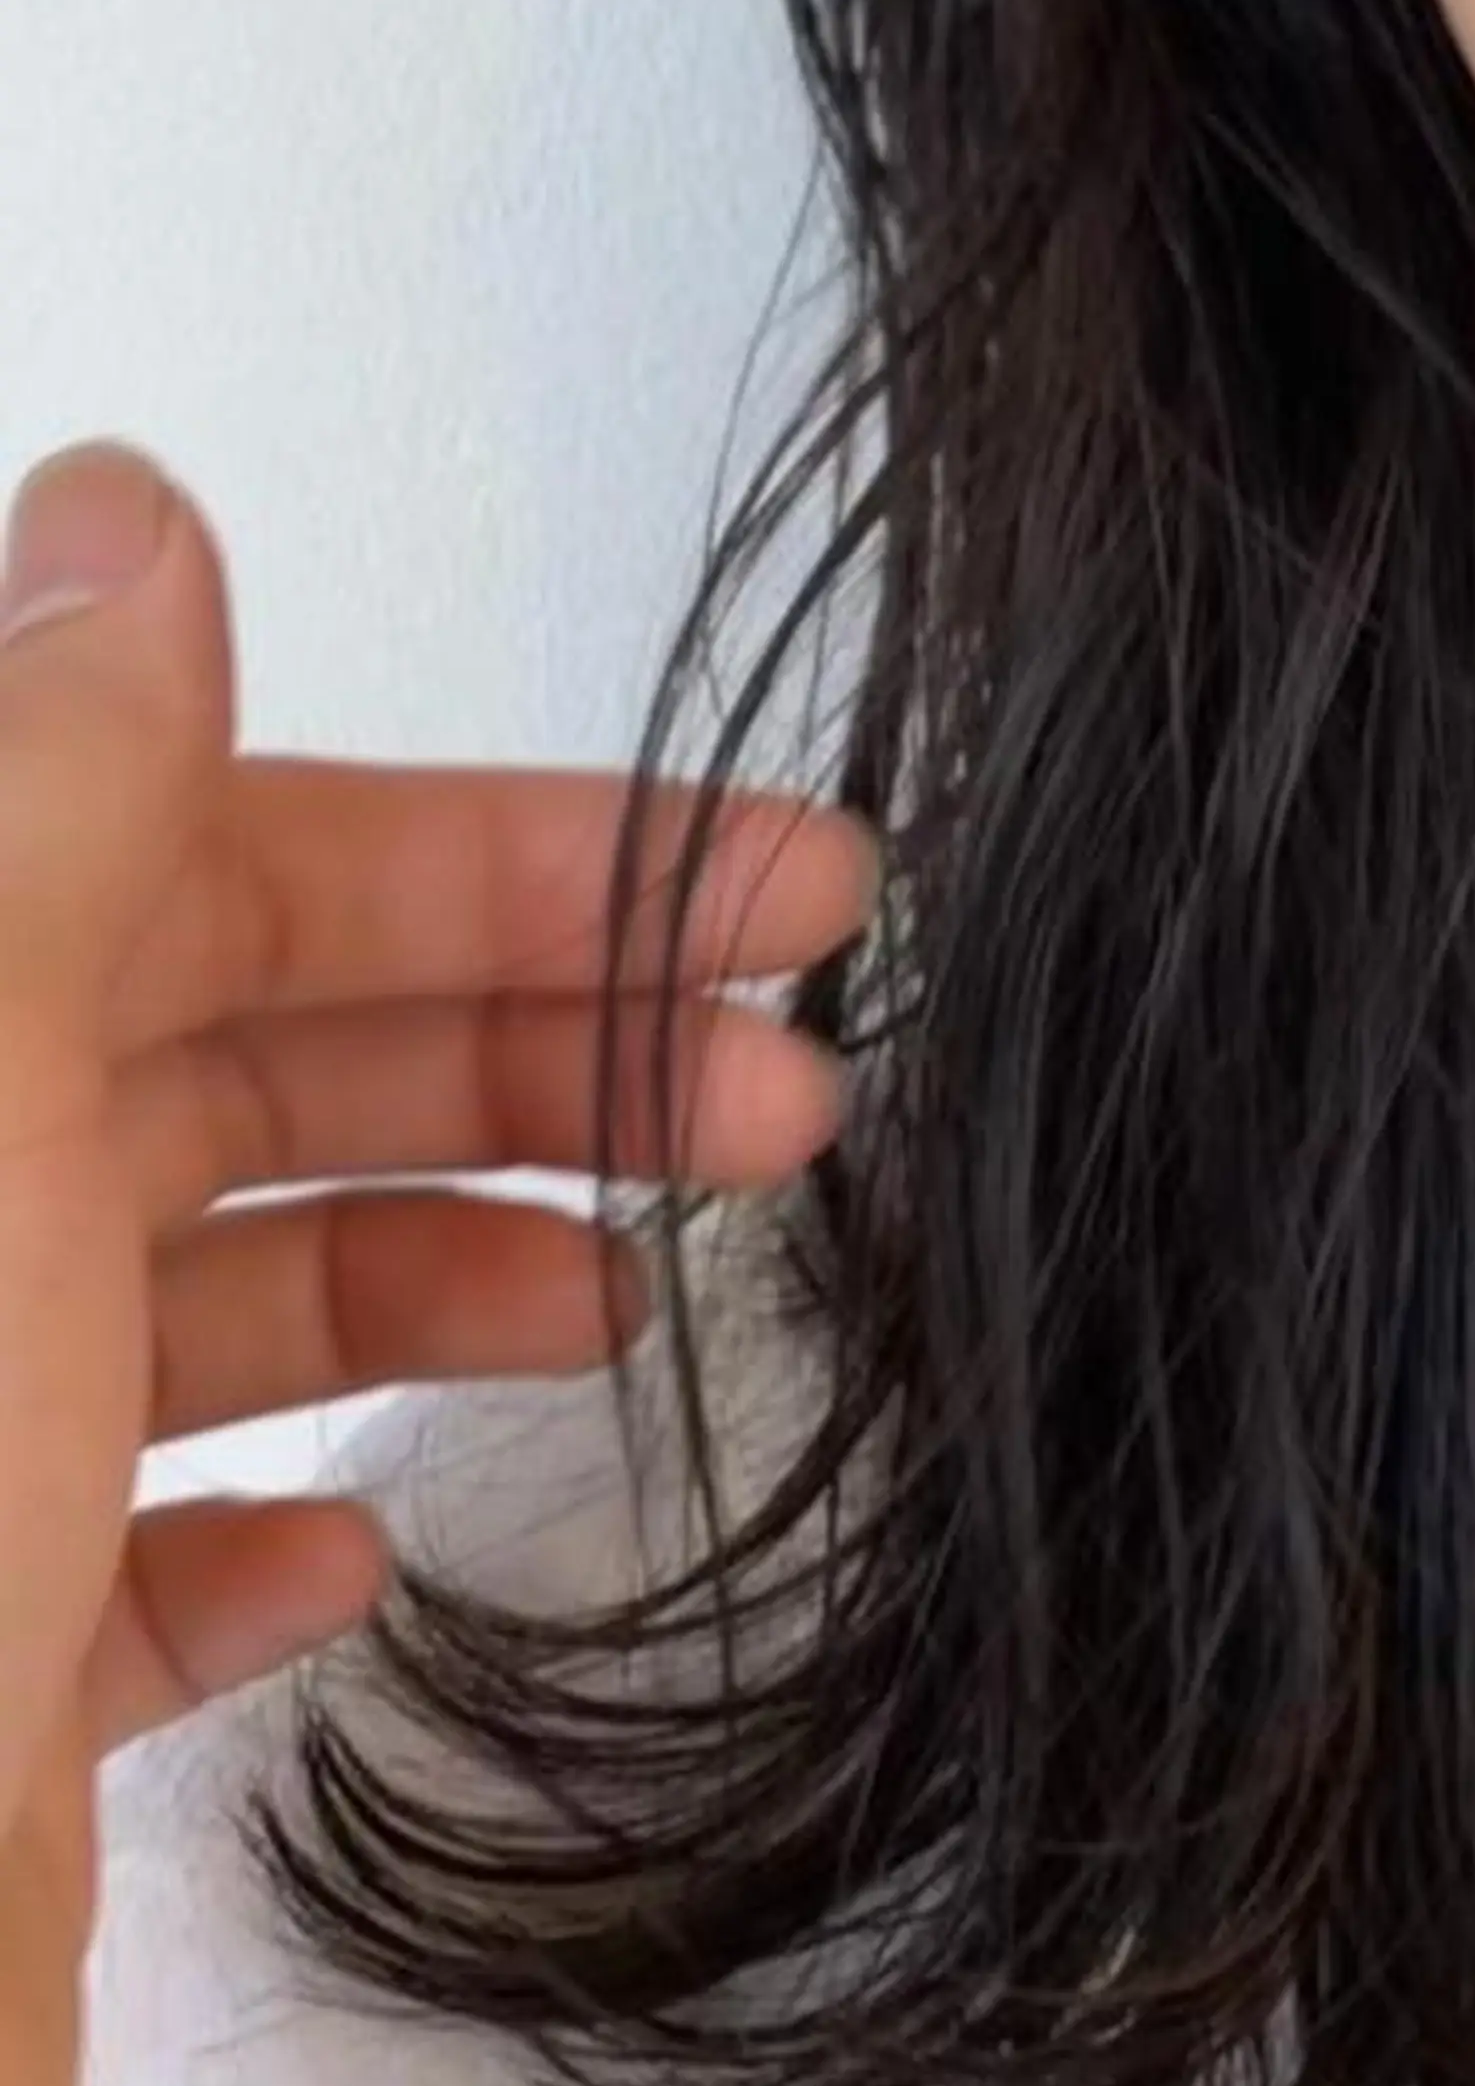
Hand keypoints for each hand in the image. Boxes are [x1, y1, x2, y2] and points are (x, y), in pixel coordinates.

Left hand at [0, 438, 880, 2085]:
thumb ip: (56, 805)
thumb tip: (123, 512)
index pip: (203, 856)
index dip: (506, 854)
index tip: (768, 879)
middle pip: (224, 1058)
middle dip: (523, 1051)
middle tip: (790, 1080)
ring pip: (202, 1296)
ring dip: (435, 1263)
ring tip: (632, 1294)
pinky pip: (127, 1573)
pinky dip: (266, 1533)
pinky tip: (351, 1543)